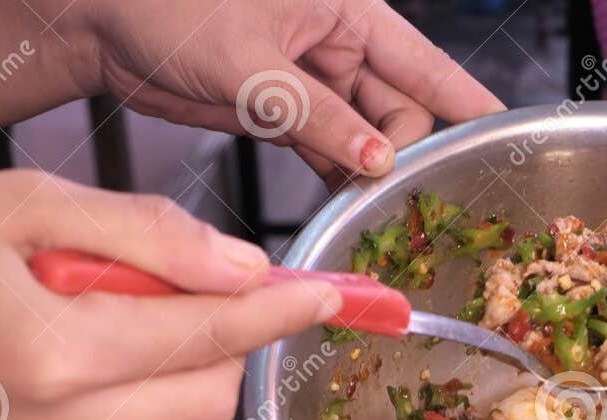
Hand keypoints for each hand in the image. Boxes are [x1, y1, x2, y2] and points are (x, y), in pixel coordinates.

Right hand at [0, 171, 339, 419]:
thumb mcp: (22, 204)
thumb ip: (145, 238)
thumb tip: (242, 269)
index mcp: (55, 355)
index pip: (208, 338)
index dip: (278, 314)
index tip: (331, 297)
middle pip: (203, 401)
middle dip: (219, 341)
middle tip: (182, 278)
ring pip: (158, 418)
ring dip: (159, 357)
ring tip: (79, 298)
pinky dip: (109, 380)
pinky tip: (47, 337)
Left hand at [82, 0, 502, 182]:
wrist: (101, 21)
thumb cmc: (169, 5)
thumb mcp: (251, 65)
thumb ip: (318, 116)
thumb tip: (375, 160)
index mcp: (347, 9)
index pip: (425, 63)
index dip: (467, 104)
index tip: (504, 139)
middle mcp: (337, 42)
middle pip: (400, 110)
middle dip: (405, 155)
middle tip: (400, 201)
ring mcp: (311, 80)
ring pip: (365, 136)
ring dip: (370, 174)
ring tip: (375, 212)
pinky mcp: (282, 110)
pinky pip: (329, 149)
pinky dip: (337, 178)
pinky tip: (344, 204)